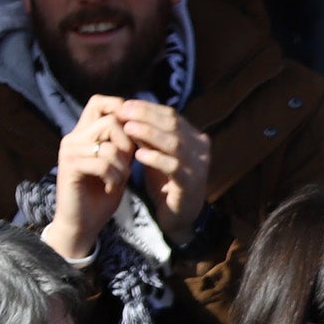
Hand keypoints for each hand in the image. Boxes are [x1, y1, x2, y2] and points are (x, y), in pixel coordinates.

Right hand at [45, 102, 136, 263]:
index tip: (133, 136)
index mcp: (84, 133)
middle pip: (111, 121)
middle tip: (126, 165)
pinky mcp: (70, 165)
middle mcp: (74, 137)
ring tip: (117, 179)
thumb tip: (140, 124)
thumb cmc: (101, 195)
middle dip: (127, 145)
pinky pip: (102, 162)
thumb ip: (123, 145)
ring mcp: (70, 149)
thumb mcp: (118, 165)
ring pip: (109, 145)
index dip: (120, 111)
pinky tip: (110, 186)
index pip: (99, 102)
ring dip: (121, 166)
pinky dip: (113, 177)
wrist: (83, 223)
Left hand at [112, 98, 212, 238]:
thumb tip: (128, 110)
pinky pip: (173, 167)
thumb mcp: (157, 154)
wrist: (178, 218)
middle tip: (122, 113)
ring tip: (127, 128)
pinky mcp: (191, 185)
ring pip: (174, 143)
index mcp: (196, 139)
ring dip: (149, 133)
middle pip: (173, 125)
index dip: (148, 108)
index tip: (124, 105)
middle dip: (145, 116)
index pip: (172, 115)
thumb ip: (148, 136)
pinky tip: (138, 155)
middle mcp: (201, 151)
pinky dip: (155, 158)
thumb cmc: (165, 183)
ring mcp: (198, 168)